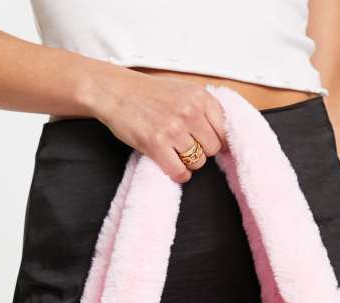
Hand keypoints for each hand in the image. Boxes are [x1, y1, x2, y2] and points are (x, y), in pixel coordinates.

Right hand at [86, 66, 225, 182]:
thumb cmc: (148, 93)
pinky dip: (179, 174)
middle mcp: (190, 112)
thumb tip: (222, 137)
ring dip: (189, 163)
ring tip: (176, 153)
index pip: (224, 131)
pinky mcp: (156, 144)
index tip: (207, 144)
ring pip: (198, 162)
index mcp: (200, 97)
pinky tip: (172, 167)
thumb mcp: (183, 91)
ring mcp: (173, 129)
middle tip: (187, 147)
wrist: (115, 91)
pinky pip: (180, 172)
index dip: (215, 140)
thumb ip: (203, 109)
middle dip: (202, 151)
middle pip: (213, 149)